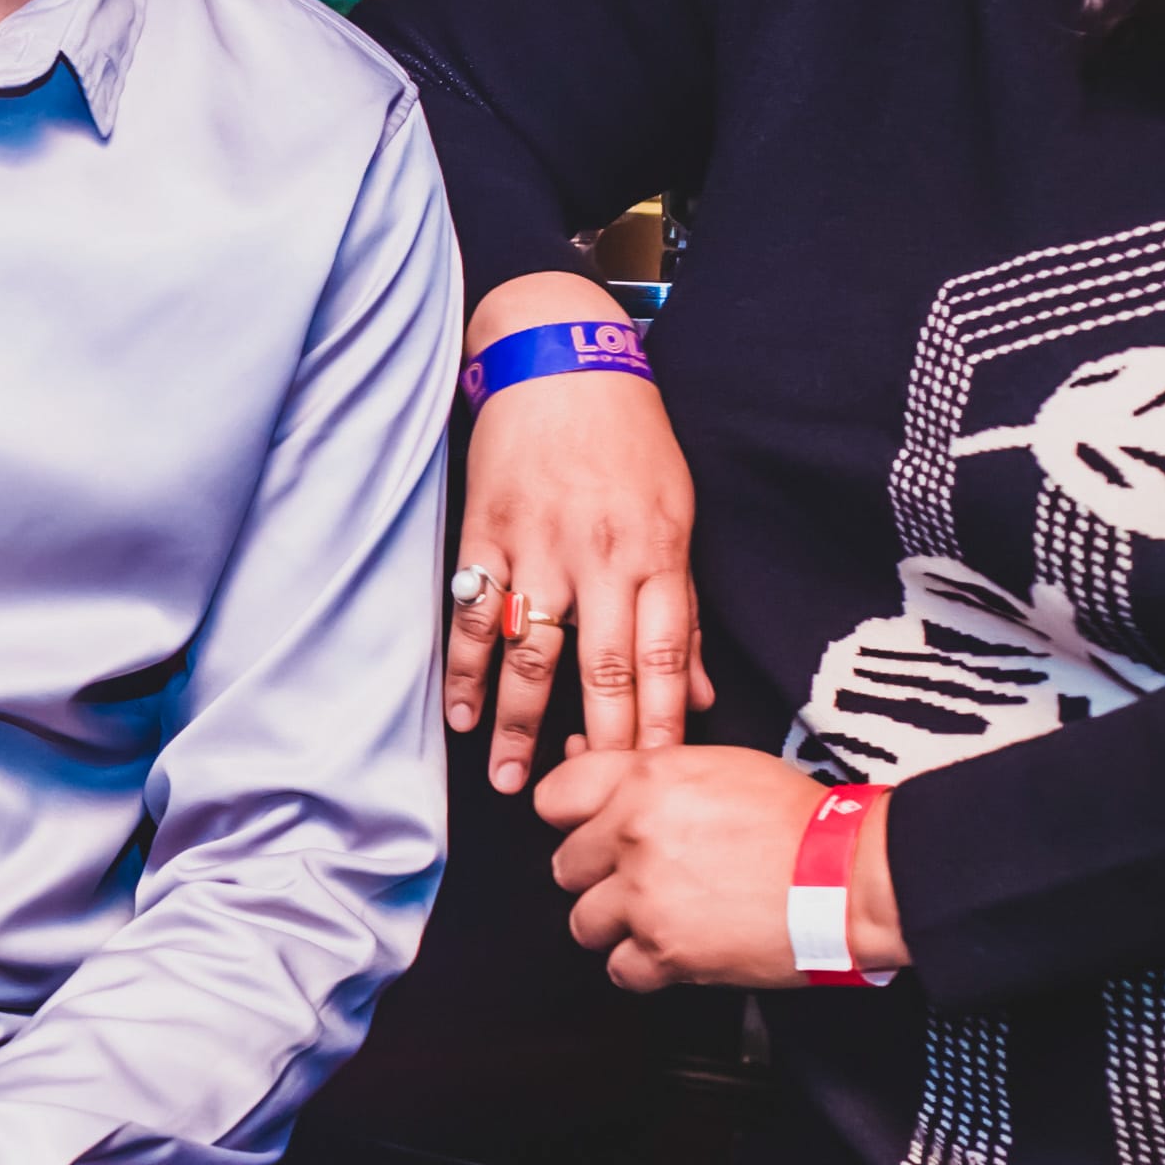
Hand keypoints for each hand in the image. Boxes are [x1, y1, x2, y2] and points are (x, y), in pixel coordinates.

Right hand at [448, 273, 705, 794]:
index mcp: (657, 553)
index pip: (664, 659)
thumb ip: (684, 607)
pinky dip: (465, 667)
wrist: (560, 360)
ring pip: (532, 652)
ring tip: (510, 779)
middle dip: (595, 745)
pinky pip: (473, 613)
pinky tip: (462, 714)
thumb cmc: (629, 439)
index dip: (659, 727)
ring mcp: (538, 547)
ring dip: (517, 722)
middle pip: (602, 670)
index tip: (655, 781)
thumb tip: (702, 690)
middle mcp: (599, 556)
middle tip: (586, 804)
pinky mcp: (487, 534)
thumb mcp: (678, 515)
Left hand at [538, 746, 898, 990]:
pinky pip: (619, 969)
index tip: (589, 831)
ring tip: (661, 916)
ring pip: (585, 922)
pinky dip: (643, 967)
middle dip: (599, 875)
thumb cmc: (800, 821)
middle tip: (641, 878)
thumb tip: (584, 758)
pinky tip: (673, 949)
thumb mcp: (720, 765)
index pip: (554, 797)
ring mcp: (645, 897)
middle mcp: (633, 837)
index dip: (572, 818)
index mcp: (644, 782)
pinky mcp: (665, 951)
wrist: (848, 877)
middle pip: (567, 866)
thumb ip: (645, 768)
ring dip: (617, 924)